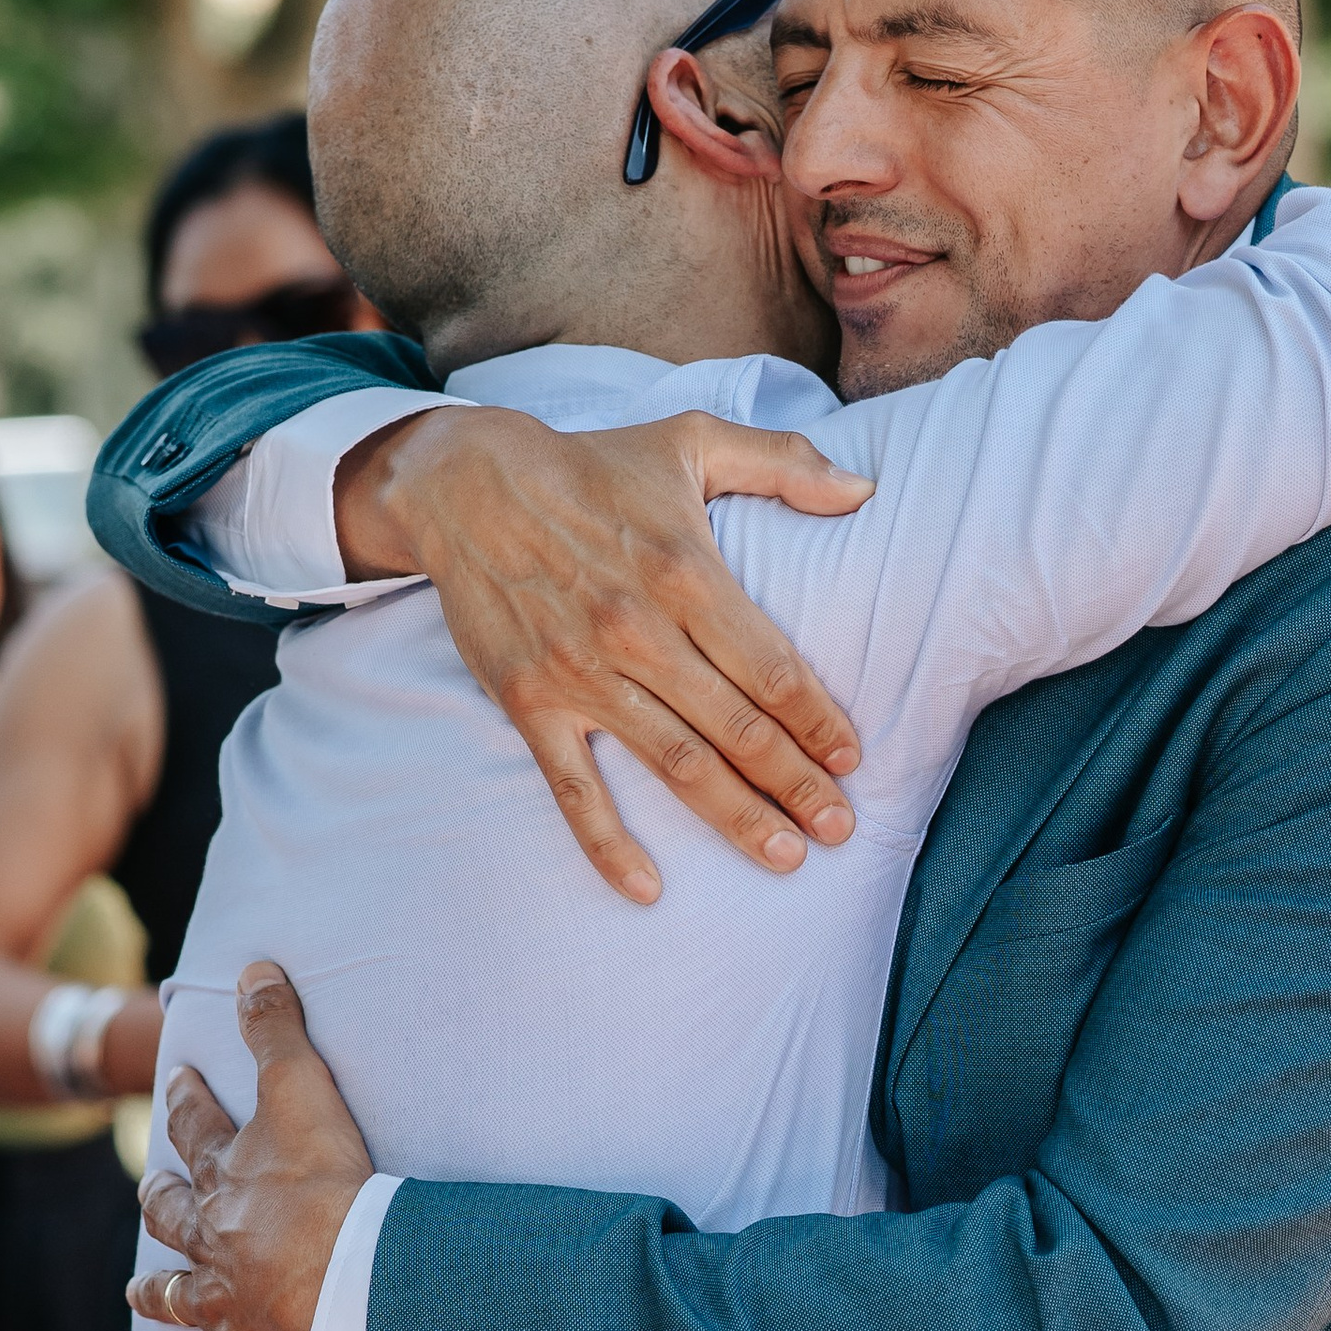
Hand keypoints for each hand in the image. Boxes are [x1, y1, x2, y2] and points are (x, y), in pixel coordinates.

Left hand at [129, 966, 371, 1330]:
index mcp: (227, 1176)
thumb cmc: (329, 1190)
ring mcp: (223, 1301)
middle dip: (159, 1197)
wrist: (346, 1287)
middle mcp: (213, 1238)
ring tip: (137, 1292)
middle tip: (149, 1188)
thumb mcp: (305, 1093)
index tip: (178, 1083)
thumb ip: (279, 1030)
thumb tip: (253, 964)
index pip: (198, 1129)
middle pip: (172, 1214)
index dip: (187, 1101)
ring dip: (156, 1291)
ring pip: (174, 1294)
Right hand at [336, 404, 873, 904]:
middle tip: (840, 826)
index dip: (819, 720)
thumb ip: (782, 464)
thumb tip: (864, 490)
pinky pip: (574, 790)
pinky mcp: (532, 704)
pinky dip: (608, 845)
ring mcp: (583, 675)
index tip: (851, 758)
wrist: (466, 483)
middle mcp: (639, 632)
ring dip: (737, 818)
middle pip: (738, 729)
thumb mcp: (689, 441)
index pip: (773, 667)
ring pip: (677, 766)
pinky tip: (647, 889)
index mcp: (686, 573)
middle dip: (797, 785)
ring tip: (786, 857)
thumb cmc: (590, 466)